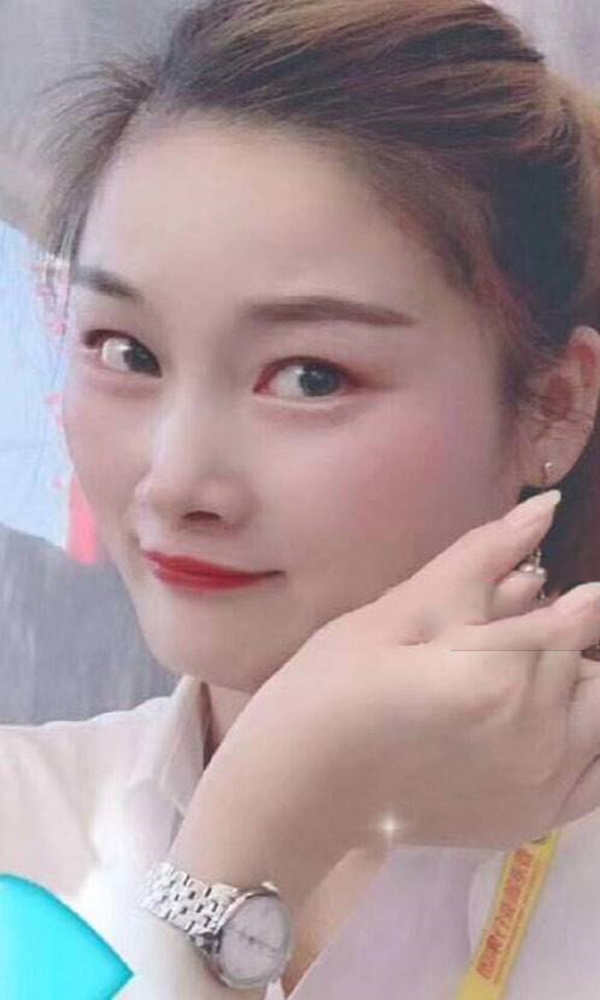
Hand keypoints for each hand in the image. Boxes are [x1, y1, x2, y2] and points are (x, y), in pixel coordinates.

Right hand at [170, 492, 599, 913]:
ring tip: (504, 684)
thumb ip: (477, 561)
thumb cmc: (327, 690)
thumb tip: (547, 508)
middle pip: (582, 662)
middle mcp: (536, 736)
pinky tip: (539, 724)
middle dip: (555, 639)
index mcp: (497, 676)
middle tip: (486, 645)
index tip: (548, 593)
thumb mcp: (391, 615)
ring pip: (595, 710)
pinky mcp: (536, 819)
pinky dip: (584, 736)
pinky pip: (599, 769)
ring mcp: (541, 786)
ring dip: (571, 686)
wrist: (298, 795)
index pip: (575, 618)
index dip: (565, 601)